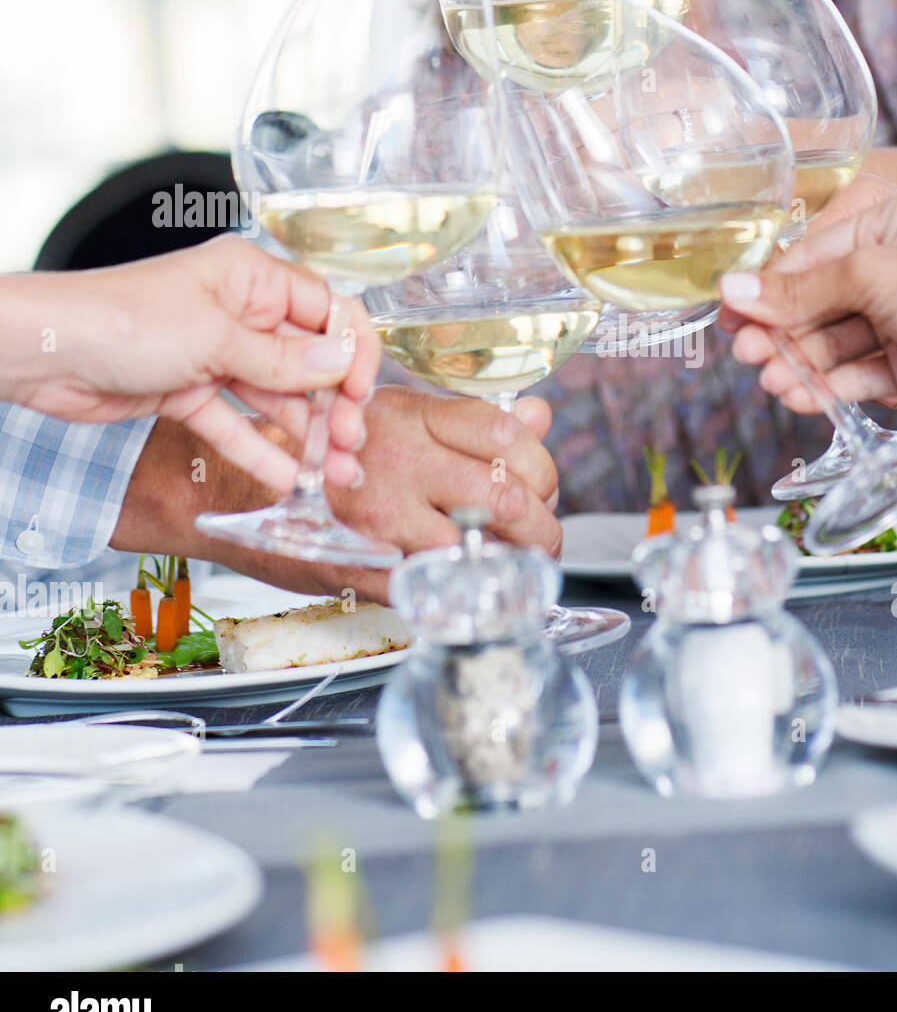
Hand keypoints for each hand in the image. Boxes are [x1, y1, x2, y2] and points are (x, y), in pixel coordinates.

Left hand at [8, 236, 378, 492]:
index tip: (361, 392)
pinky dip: (260, 450)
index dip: (353, 351)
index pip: (328, 310)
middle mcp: (241, 313)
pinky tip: (286, 479)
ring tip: (329, 474)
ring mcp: (217, 354)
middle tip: (349, 444)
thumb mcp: (215, 339)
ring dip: (305, 435)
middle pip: (308, 361)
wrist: (42, 352)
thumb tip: (341, 365)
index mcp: (253, 279)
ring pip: (277, 398)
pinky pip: (237, 423)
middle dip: (334, 404)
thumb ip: (283, 360)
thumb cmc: (121, 319)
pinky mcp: (191, 391)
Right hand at [113, 388, 561, 603]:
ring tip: (516, 572)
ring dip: (505, 568)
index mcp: (415, 418)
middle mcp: (400, 461)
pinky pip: (425, 587)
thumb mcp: (400, 415)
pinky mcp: (357, 562)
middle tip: (545, 543)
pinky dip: (455, 596)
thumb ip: (471, 423)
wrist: (237, 483)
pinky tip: (467, 594)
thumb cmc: (326, 447)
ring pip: (470, 547)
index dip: (541, 466)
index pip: (505, 434)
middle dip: (540, 528)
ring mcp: (378, 515)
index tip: (545, 487)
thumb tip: (540, 417)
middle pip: (501, 496)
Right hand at [720, 189, 896, 426]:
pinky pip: (856, 373)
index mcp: (889, 225)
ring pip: (834, 342)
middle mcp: (895, 269)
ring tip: (774, 383)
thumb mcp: (868, 276)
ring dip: (801, 363)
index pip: (811, 256)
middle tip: (747, 354)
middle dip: (782, 331)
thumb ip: (798, 290)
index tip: (732, 315)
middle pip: (818, 302)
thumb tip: (735, 291)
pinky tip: (803, 396)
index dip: (769, 288)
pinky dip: (828, 385)